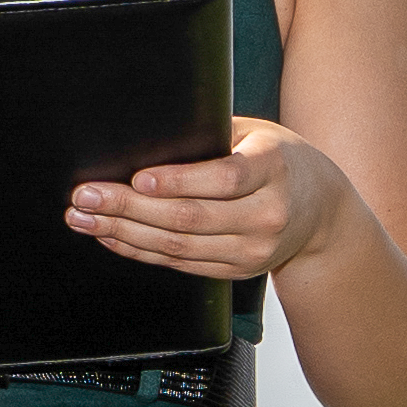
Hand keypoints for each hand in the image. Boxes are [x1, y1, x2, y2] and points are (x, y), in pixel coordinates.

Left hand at [67, 116, 351, 287]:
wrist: (323, 214)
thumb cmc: (280, 160)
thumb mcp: (258, 136)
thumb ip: (214, 136)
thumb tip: (147, 135)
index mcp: (273, 168)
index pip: (224, 178)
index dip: (178, 181)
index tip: (137, 178)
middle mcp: (266, 214)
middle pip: (190, 217)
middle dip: (129, 208)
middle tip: (85, 196)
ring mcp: (253, 250)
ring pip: (179, 246)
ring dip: (124, 232)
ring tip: (83, 217)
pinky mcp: (237, 271)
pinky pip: (181, 263)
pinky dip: (140, 251)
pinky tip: (111, 236)